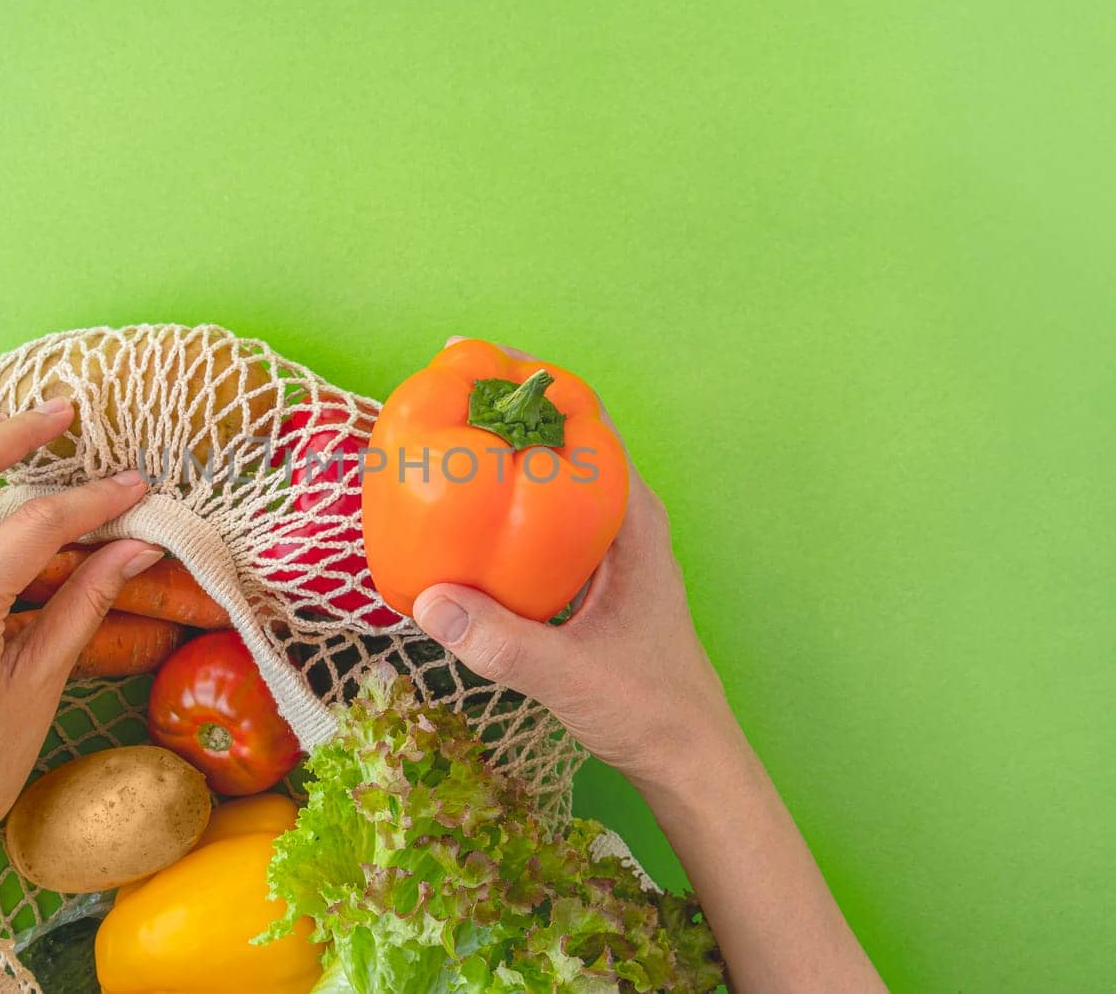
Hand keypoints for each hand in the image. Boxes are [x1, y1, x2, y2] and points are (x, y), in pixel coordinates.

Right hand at [412, 339, 883, 992]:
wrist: (686, 756)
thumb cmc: (647, 709)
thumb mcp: (570, 678)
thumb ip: (504, 645)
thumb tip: (429, 601)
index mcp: (633, 521)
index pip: (587, 423)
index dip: (533, 383)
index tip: (476, 360)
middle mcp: (624, 521)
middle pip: (562, 442)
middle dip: (503, 414)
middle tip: (436, 395)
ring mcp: (608, 548)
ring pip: (552, 481)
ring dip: (502, 457)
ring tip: (436, 441)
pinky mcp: (590, 576)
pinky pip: (543, 520)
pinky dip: (504, 506)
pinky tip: (457, 521)